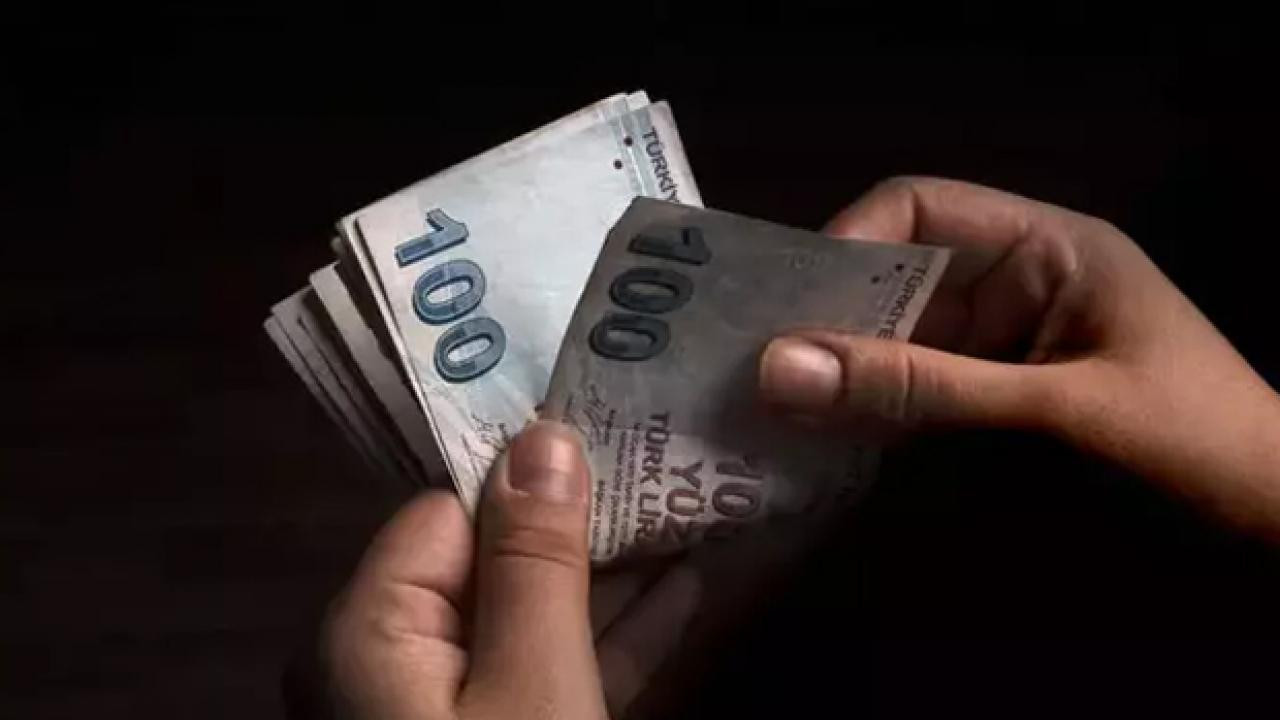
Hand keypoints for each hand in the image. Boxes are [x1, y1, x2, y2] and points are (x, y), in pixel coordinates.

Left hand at [312, 419, 831, 719]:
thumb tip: (541, 438)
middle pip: (498, 565)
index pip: (449, 512)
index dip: (533, 468)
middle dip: (592, 520)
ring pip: (540, 623)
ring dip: (621, 577)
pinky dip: (620, 643)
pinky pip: (557, 679)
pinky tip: (690, 593)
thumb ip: (534, 564)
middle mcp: (392, 666)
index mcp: (369, 632)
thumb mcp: (532, 688)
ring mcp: (448, 717)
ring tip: (701, 508)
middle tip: (678, 451)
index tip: (614, 418)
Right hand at [758, 177, 1279, 539]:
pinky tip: (820, 440)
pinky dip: (870, 413)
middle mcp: (1016, 285)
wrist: (1279, 527)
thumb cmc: (1191, 444)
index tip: (785, 310)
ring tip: (766, 408)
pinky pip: (915, 395)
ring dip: (840, 371)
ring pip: (897, 340)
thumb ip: (926, 389)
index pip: (921, 207)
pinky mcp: (998, 408)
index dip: (847, 243)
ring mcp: (1005, 350)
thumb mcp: (1057, 410)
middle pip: (897, 276)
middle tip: (749, 367)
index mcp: (1048, 247)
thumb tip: (780, 368)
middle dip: (828, 317)